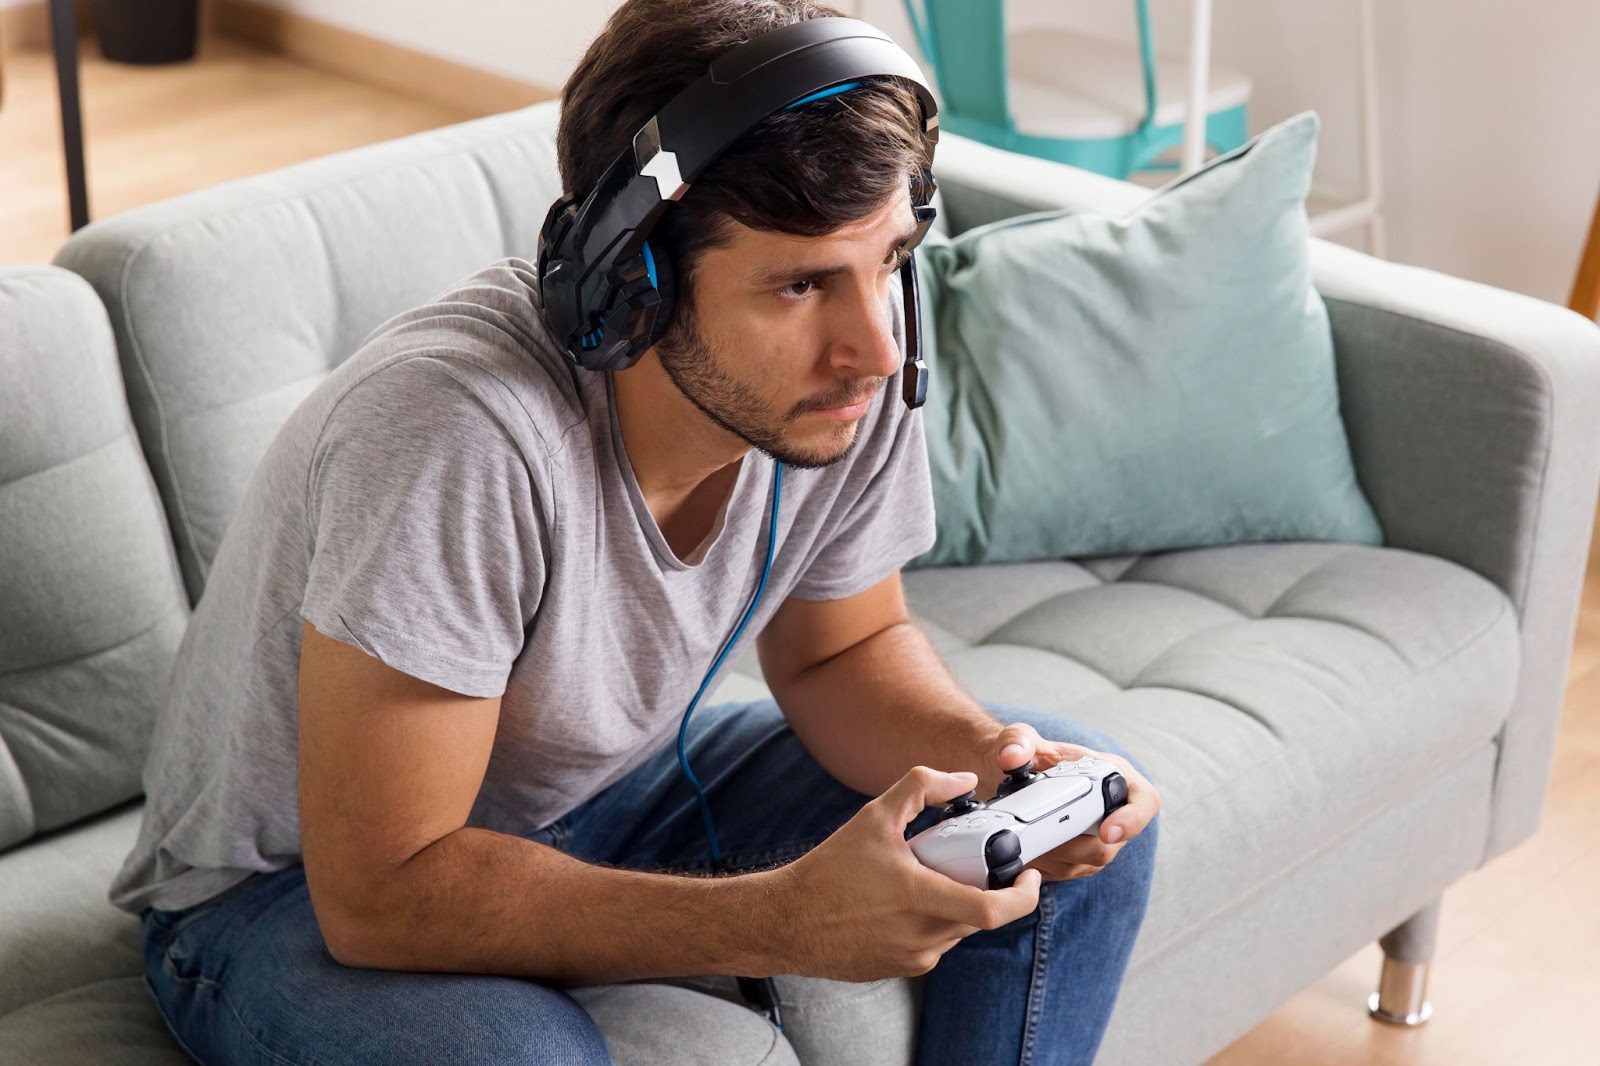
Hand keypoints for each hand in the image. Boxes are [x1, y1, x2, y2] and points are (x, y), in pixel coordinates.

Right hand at [767, 765, 1042, 981]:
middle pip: (978, 915)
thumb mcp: (874, 816)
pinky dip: (929, 920)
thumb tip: (963, 780)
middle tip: (965, 864)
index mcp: (921, 900)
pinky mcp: (901, 970)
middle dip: (981, 889)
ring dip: (952, 904)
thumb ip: (921, 787)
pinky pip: (932, 943)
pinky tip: (897, 903)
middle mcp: (923, 937)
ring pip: (956, 929)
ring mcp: (913, 958)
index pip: (993, 911)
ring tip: (918, 880)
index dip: (1024, 897)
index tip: (1031, 877)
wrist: (787, 921)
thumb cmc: (828, 871)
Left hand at [983, 723, 1160, 882]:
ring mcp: (1098, 839)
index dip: (1131, 820)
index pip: (1144, 802)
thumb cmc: (1031, 754)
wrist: (1014, 775)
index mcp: (1114, 776)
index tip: (1106, 831)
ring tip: (1024, 838)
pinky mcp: (1079, 859)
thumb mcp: (1021, 737)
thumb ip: (1017, 741)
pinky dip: (1043, 865)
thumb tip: (1011, 758)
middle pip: (1108, 844)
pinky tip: (1024, 850)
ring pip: (1085, 863)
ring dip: (1052, 856)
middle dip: (1070, 843)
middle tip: (1037, 832)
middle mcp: (1113, 811)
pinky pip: (1066, 872)